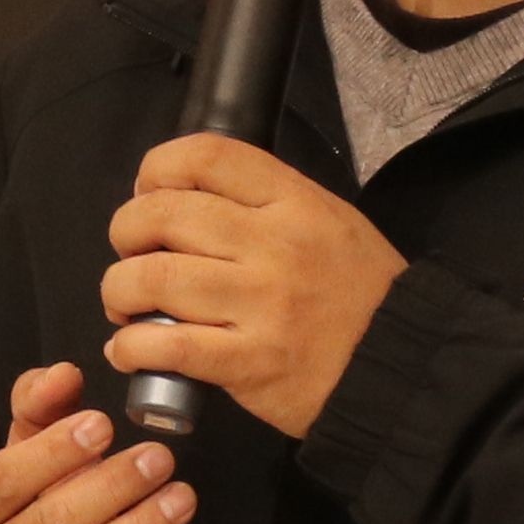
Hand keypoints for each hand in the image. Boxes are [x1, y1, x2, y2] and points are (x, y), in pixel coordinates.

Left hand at [102, 135, 405, 442]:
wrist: (403, 367)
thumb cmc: (363, 295)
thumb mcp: (330, 221)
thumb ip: (268, 203)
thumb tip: (188, 202)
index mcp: (294, 202)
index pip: (204, 156)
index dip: (155, 169)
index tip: (147, 192)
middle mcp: (274, 245)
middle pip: (162, 215)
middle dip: (126, 232)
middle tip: (132, 254)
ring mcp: (261, 305)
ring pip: (153, 279)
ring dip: (120, 291)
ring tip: (126, 305)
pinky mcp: (249, 363)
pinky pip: (167, 347)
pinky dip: (132, 348)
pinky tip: (131, 351)